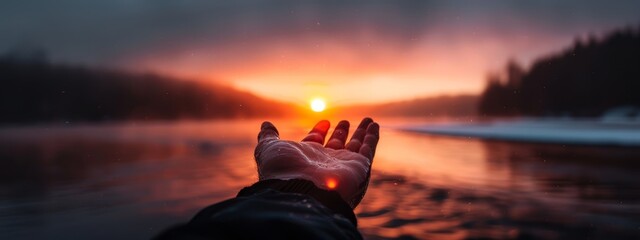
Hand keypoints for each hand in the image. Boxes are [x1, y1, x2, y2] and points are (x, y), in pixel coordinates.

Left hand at [254, 118, 379, 207]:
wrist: (301, 191)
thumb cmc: (283, 170)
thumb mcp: (269, 149)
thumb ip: (268, 137)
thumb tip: (266, 125)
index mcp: (306, 158)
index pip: (316, 142)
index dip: (319, 131)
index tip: (324, 121)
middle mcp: (325, 162)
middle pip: (336, 145)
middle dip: (342, 133)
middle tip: (345, 121)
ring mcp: (343, 166)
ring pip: (356, 147)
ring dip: (362, 133)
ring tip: (369, 120)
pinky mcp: (359, 168)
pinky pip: (368, 151)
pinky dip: (372, 139)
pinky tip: (375, 127)